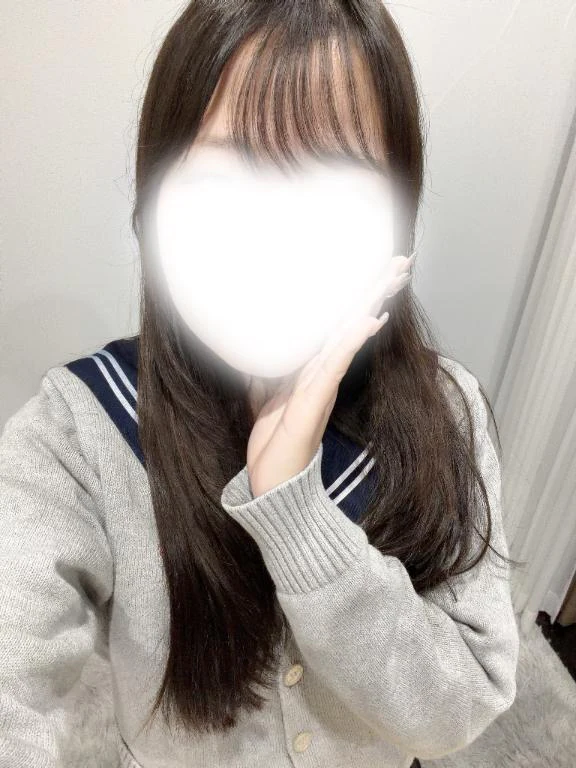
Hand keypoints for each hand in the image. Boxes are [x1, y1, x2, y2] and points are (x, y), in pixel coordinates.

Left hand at [246, 253, 413, 496]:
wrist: (273, 485)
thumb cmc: (273, 445)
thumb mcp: (264, 399)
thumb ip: (267, 373)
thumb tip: (257, 349)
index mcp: (311, 370)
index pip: (337, 326)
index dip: (357, 300)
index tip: (375, 273)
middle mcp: (322, 374)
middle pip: (352, 324)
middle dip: (375, 292)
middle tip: (400, 262)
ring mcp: (321, 386)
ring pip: (349, 337)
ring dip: (370, 305)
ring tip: (392, 277)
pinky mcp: (314, 402)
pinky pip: (333, 366)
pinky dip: (349, 342)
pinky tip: (366, 320)